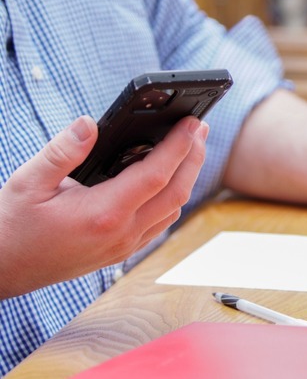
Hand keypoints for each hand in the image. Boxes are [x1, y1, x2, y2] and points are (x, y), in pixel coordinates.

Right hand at [0, 115, 208, 298]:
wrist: (2, 269)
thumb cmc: (12, 226)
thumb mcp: (28, 182)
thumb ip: (62, 152)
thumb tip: (90, 124)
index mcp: (103, 214)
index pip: (156, 174)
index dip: (179, 146)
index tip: (193, 123)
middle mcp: (122, 233)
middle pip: (177, 192)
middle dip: (194, 157)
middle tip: (200, 129)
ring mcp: (125, 246)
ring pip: (172, 210)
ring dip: (186, 178)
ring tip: (190, 148)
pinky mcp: (122, 252)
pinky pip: (159, 223)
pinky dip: (171, 197)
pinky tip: (167, 179)